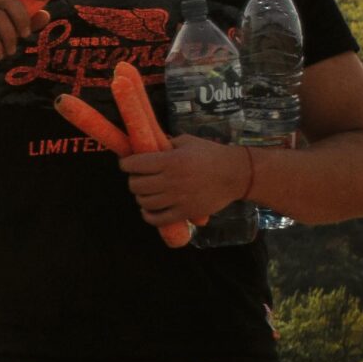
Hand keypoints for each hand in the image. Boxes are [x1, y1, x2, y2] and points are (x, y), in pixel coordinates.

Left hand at [120, 136, 252, 224]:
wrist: (237, 174)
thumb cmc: (211, 154)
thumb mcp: (188, 142)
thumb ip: (166, 144)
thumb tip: (147, 146)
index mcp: (170, 161)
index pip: (134, 164)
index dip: (126, 164)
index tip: (127, 163)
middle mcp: (171, 181)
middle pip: (135, 185)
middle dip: (133, 180)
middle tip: (139, 177)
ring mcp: (178, 199)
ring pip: (144, 202)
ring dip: (141, 196)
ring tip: (147, 191)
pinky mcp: (185, 213)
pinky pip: (158, 220)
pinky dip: (148, 216)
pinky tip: (149, 210)